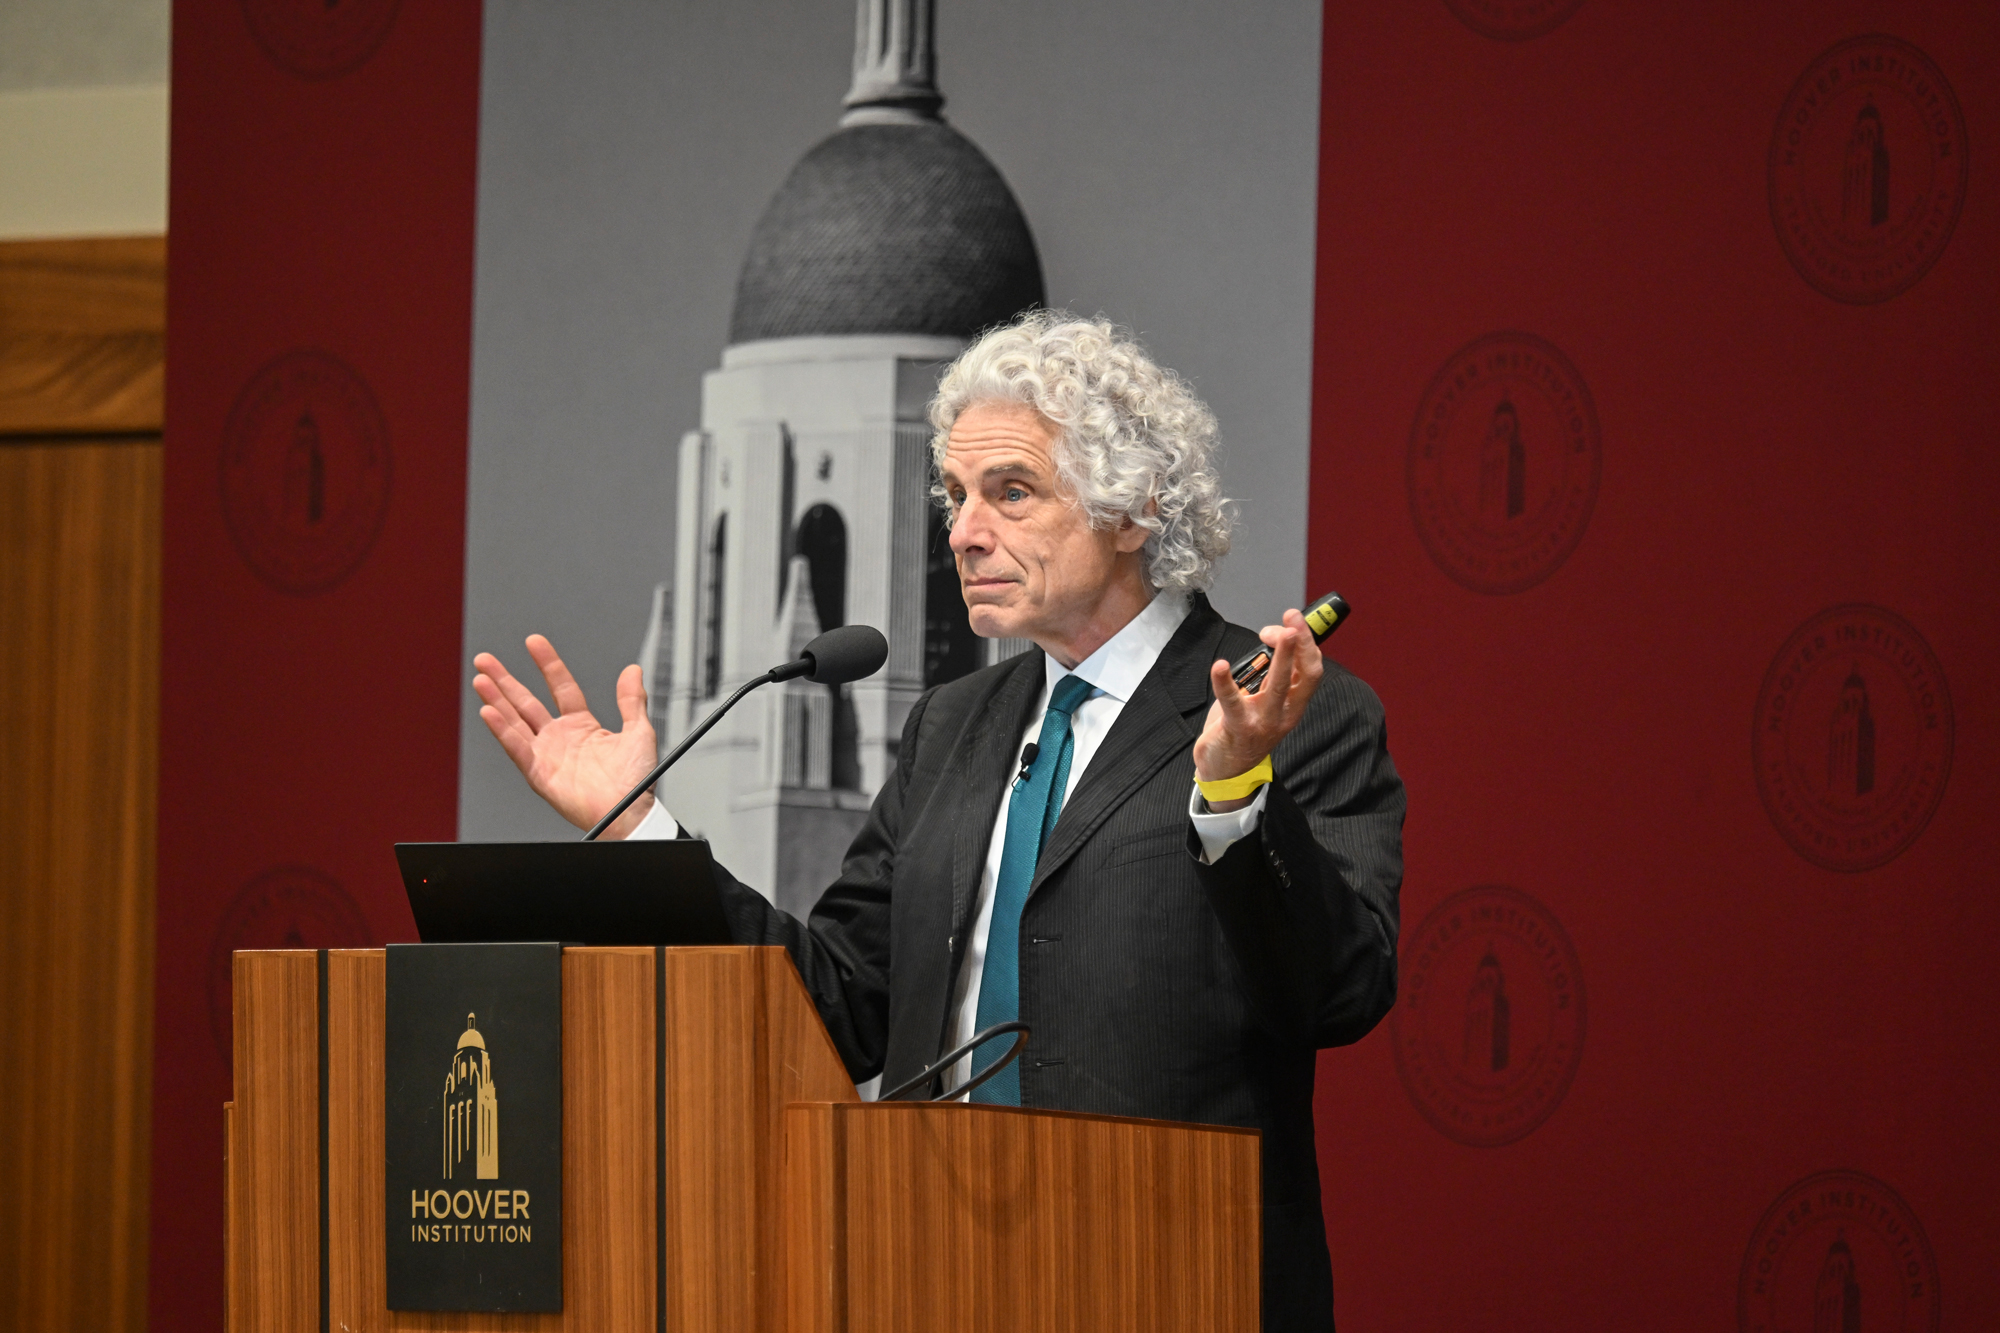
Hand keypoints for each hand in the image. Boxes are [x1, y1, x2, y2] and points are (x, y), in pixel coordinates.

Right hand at [472, 635, 659, 838]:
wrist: (630, 812)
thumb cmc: (635, 782)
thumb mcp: (638, 732)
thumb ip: (632, 700)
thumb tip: (633, 671)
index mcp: (582, 726)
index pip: (560, 687)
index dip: (547, 664)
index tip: (534, 642)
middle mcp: (560, 738)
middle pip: (526, 702)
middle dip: (505, 680)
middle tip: (485, 660)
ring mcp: (547, 755)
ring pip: (515, 721)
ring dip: (496, 700)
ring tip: (480, 679)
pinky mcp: (539, 774)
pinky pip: (517, 748)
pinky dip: (502, 731)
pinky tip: (489, 712)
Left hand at [1195, 609, 1324, 811]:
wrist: (1226, 770)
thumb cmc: (1244, 729)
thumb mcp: (1264, 701)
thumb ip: (1269, 676)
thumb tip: (1270, 643)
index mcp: (1293, 703)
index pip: (1311, 669)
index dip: (1307, 642)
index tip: (1292, 621)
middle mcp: (1285, 712)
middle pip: (1305, 674)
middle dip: (1301, 642)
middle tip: (1292, 617)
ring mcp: (1264, 722)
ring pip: (1278, 685)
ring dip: (1280, 657)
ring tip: (1273, 634)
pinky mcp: (1239, 728)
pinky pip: (1233, 702)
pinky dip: (1224, 682)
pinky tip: (1220, 666)